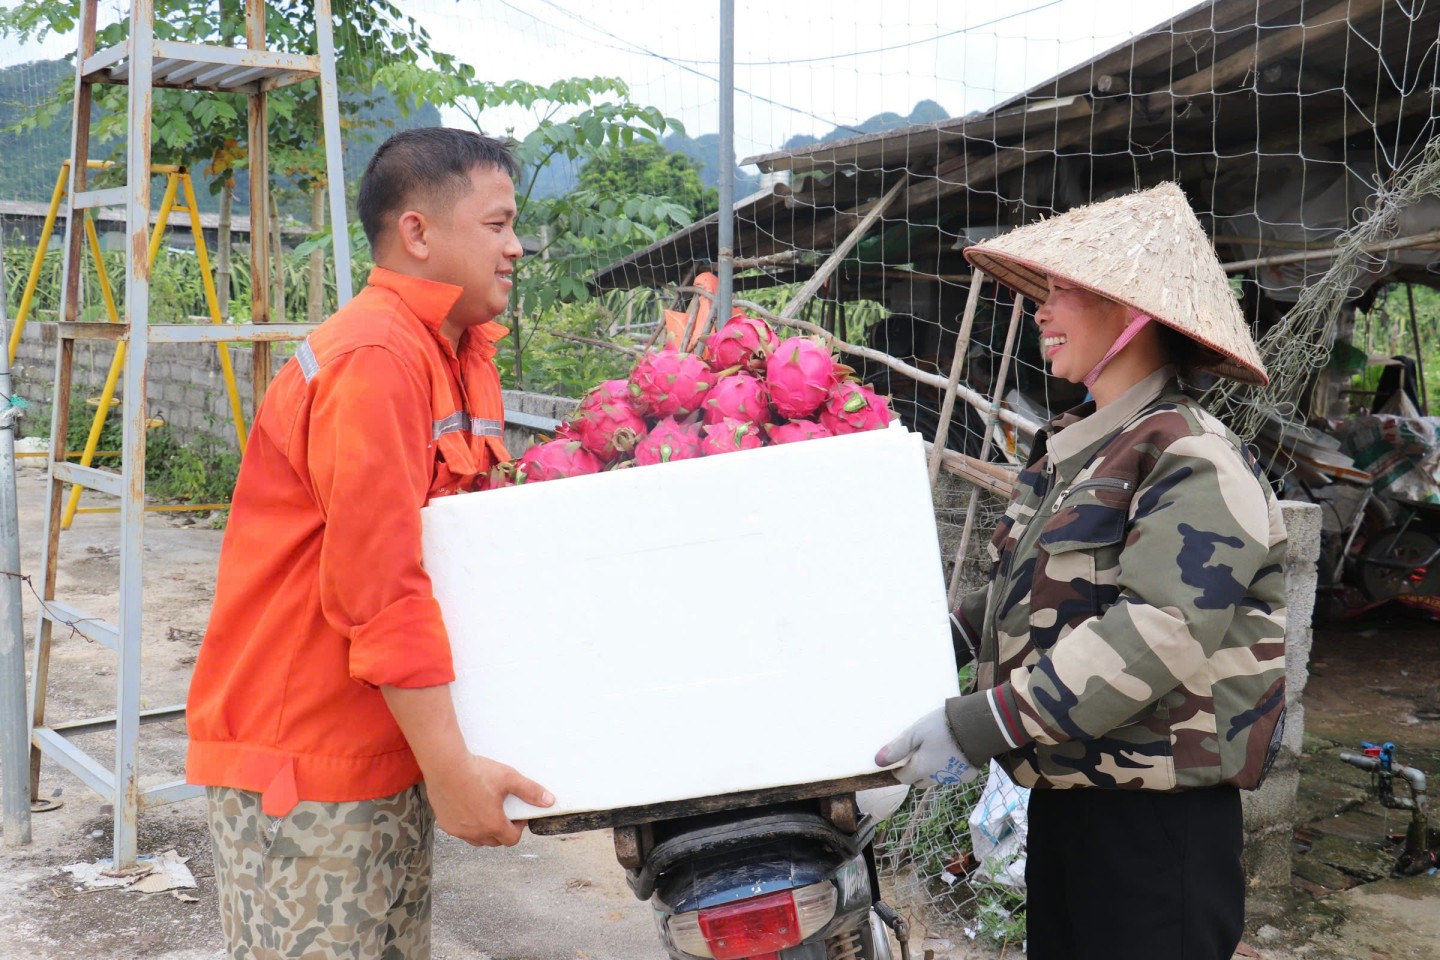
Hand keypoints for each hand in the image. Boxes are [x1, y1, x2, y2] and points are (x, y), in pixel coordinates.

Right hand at [380, 684, 553, 846]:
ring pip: (477, 840)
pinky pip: (460, 832)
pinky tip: (468, 809)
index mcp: (493, 824)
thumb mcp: (509, 778)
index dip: (519, 828)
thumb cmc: (477, 771)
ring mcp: (458, 830)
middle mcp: (475, 833)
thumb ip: (530, 791)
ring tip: (487, 811)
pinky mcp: (445, 824)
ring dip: (485, 831)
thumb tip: (549, 801)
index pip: (512, 840)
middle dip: (503, 830)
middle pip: (495, 841)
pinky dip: (467, 826)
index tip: (518, 815)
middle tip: (504, 812)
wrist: (445, 765)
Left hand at [875, 707, 978, 787]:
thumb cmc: (942, 727)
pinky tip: (953, 753)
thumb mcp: (915, 732)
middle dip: (915, 772)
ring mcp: (954, 779)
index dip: (898, 770)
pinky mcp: (968, 776)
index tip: (899, 759)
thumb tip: (878, 762)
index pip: (903, 778)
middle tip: (918, 753)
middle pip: (919, 782)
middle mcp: (937, 779)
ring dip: (932, 771)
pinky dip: (950, 768)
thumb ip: (897, 748)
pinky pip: (953, 775)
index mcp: (922, 769)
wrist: (978, 726)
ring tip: (936, 751)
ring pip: (936, 780)